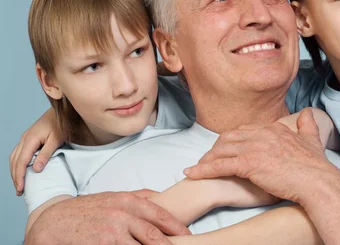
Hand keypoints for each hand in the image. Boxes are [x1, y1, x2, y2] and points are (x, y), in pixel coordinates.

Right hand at [10, 108, 63, 195]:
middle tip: (19, 190)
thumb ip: (46, 154)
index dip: (19, 176)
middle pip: (14, 161)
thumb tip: (35, 170)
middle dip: (15, 176)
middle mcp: (25, 138)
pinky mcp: (29, 138)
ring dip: (15, 171)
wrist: (62, 111)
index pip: (21, 162)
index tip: (20, 188)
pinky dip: (17, 163)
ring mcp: (25, 137)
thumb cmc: (61, 124)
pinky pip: (18, 153)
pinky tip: (22, 170)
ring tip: (19, 183)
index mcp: (30, 139)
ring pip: (14, 157)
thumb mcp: (56, 140)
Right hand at [24, 192, 189, 244]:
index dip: (176, 226)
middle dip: (170, 244)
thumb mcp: (114, 196)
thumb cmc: (88, 209)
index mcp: (128, 201)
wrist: (55, 222)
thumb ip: (138, 197)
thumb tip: (161, 197)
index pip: (160, 215)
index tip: (187, 234)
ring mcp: (112, 233)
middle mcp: (122, 215)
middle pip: (154, 234)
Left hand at [184, 109, 339, 205]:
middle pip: (229, 137)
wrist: (317, 181)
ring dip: (207, 158)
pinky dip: (203, 170)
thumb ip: (307, 125)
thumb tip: (307, 112)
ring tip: (198, 167)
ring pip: (222, 150)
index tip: (226, 149)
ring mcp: (254, 148)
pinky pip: (219, 166)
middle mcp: (261, 134)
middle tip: (208, 159)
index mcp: (273, 128)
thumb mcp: (313, 139)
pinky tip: (192, 173)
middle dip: (216, 148)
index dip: (233, 140)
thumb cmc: (315, 166)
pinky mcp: (249, 164)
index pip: (245, 130)